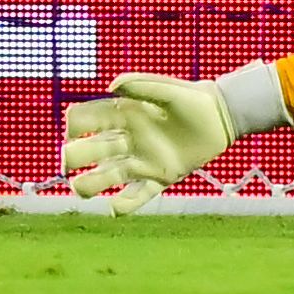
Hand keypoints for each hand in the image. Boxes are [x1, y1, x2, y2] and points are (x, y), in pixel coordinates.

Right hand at [62, 73, 239, 215]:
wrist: (222, 116)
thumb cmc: (194, 98)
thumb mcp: (168, 89)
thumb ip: (142, 86)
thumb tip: (112, 88)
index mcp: (124, 115)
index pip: (84, 120)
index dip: (73, 126)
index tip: (73, 130)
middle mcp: (127, 139)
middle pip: (87, 152)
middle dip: (72, 158)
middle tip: (71, 164)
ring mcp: (141, 160)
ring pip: (104, 177)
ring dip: (87, 185)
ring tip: (82, 189)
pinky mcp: (160, 177)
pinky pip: (136, 196)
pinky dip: (123, 206)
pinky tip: (115, 208)